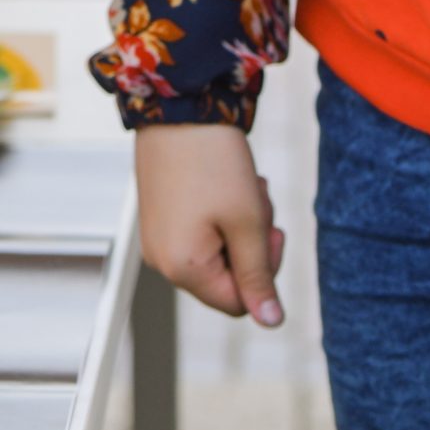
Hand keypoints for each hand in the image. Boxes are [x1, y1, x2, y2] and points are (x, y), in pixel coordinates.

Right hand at [134, 124, 284, 325]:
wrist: (179, 107)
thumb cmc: (215, 163)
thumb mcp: (248, 224)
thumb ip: (259, 277)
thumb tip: (271, 322)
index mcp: (183, 268)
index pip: (239, 303)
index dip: (264, 274)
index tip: (271, 233)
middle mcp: (162, 261)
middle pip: (228, 281)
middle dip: (252, 248)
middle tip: (257, 207)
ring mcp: (158, 241)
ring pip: (220, 255)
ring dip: (242, 228)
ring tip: (242, 190)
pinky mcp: (160, 221)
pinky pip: (203, 236)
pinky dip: (224, 217)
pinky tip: (226, 186)